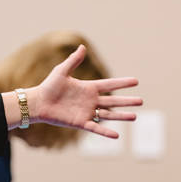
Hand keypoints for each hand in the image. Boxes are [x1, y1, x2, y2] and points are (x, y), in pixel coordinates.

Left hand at [22, 45, 141, 139]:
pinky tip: (117, 134)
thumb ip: (73, 61)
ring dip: (121, 116)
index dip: (122, 83)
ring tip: (135, 116)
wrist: (38, 103)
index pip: (110, 85)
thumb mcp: (61, 71)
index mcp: (88, 88)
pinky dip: (106, 132)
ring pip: (108, 115)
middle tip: (141, 101)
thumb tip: (82, 47)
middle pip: (113, 101)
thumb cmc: (48, 86)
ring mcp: (86, 112)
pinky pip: (95, 128)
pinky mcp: (80, 123)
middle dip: (127, 101)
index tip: (136, 81)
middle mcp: (90, 101)